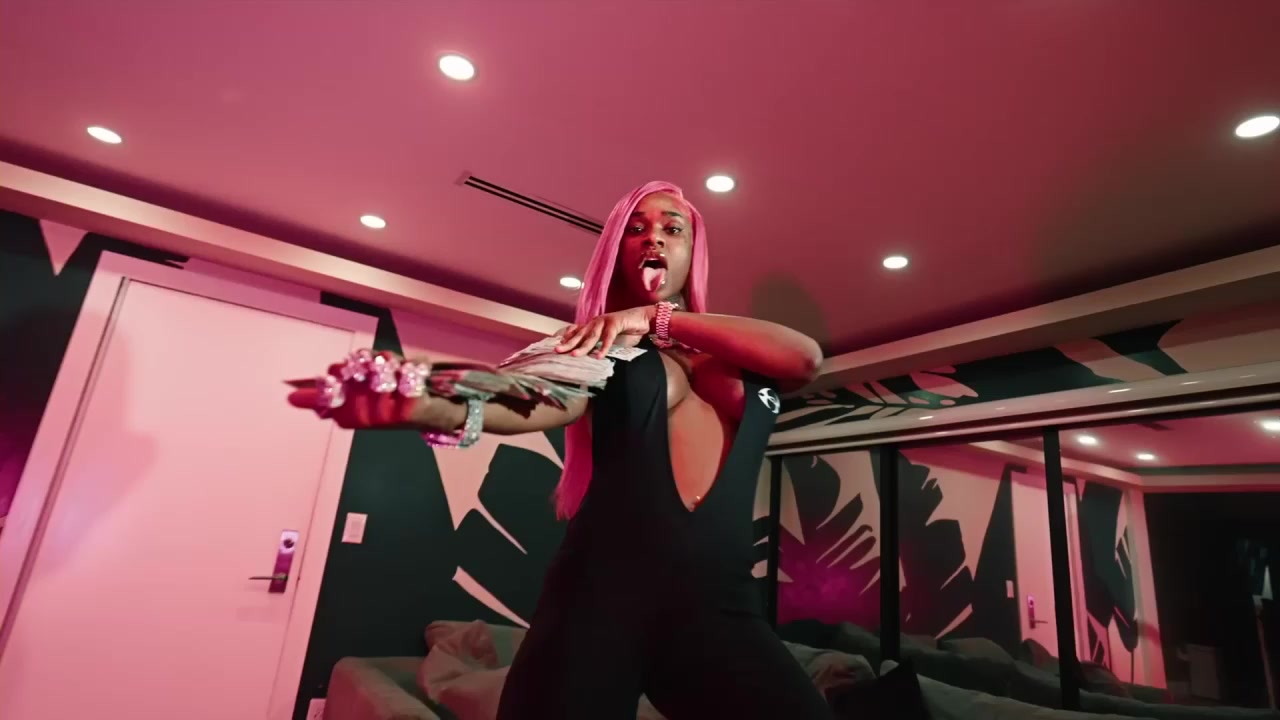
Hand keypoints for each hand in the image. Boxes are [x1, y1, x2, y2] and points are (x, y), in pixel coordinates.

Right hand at [286, 350, 426, 429]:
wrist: (434, 416)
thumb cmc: (391, 402)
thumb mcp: (358, 396)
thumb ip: (327, 395)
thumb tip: (290, 397)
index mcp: (348, 416)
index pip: (328, 391)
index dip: (335, 376)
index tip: (341, 372)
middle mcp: (365, 418)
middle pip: (353, 374)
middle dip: (363, 362)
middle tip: (375, 365)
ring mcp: (388, 415)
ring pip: (379, 369)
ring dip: (388, 360)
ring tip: (395, 366)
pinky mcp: (410, 408)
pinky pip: (404, 373)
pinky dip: (411, 364)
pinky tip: (415, 369)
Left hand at [556, 306, 654, 357]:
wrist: (643, 319)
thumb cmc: (626, 330)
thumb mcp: (609, 337)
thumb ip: (599, 343)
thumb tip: (590, 355)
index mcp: (593, 325)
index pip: (576, 331)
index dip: (566, 338)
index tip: (556, 346)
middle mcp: (596, 322)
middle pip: (580, 334)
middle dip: (568, 343)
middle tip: (557, 350)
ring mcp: (605, 321)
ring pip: (592, 336)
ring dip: (583, 346)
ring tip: (574, 355)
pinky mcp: (616, 323)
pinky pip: (608, 337)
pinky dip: (604, 347)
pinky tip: (599, 356)